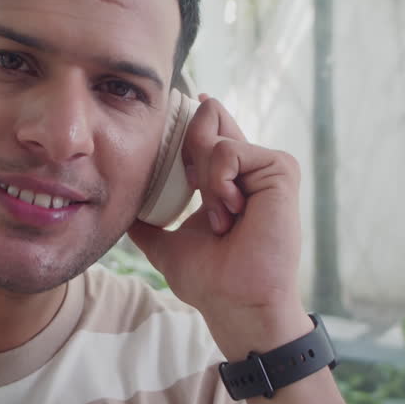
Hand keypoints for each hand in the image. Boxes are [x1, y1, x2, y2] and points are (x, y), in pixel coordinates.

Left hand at [127, 95, 309, 353]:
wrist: (236, 302)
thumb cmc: (211, 281)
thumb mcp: (167, 245)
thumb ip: (149, 224)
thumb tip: (123, 215)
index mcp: (229, 180)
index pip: (211, 130)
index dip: (197, 116)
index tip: (188, 101)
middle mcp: (250, 168)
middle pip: (213, 117)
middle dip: (189, 146)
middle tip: (194, 188)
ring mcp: (267, 167)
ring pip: (216, 140)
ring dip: (206, 184)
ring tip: (221, 221)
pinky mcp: (280, 168)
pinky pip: (230, 151)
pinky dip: (218, 182)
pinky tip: (231, 214)